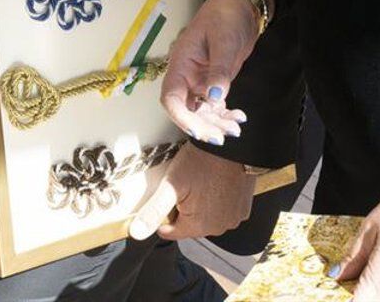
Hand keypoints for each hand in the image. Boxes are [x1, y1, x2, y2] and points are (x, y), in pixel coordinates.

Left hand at [127, 144, 255, 241]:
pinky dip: (216, 202)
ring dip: (200, 206)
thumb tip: (136, 233)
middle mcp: (218, 228)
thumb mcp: (171, 185)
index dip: (163, 215)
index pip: (170, 232)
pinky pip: (223, 211)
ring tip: (198, 183)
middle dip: (182, 210)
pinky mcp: (243, 209)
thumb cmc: (201, 162)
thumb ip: (154, 211)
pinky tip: (212, 184)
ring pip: (206, 218)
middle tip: (183, 186)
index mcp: (199, 227)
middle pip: (189, 225)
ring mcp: (233, 219)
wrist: (231, 146)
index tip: (165, 197)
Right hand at [158, 0, 263, 144]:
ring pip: (202, 111)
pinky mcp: (214, 82)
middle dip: (203, 126)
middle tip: (224, 137)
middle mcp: (187, 76)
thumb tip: (214, 99)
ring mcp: (200, 80)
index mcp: (181, 64)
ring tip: (236, 128)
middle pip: (186, 110)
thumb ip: (220, 70)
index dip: (180, 117)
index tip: (199, 130)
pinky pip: (214, 106)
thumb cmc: (226, 16)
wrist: (240, 6)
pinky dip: (225, 115)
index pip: (171, 97)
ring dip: (216, 123)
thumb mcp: (224, 41)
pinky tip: (239, 118)